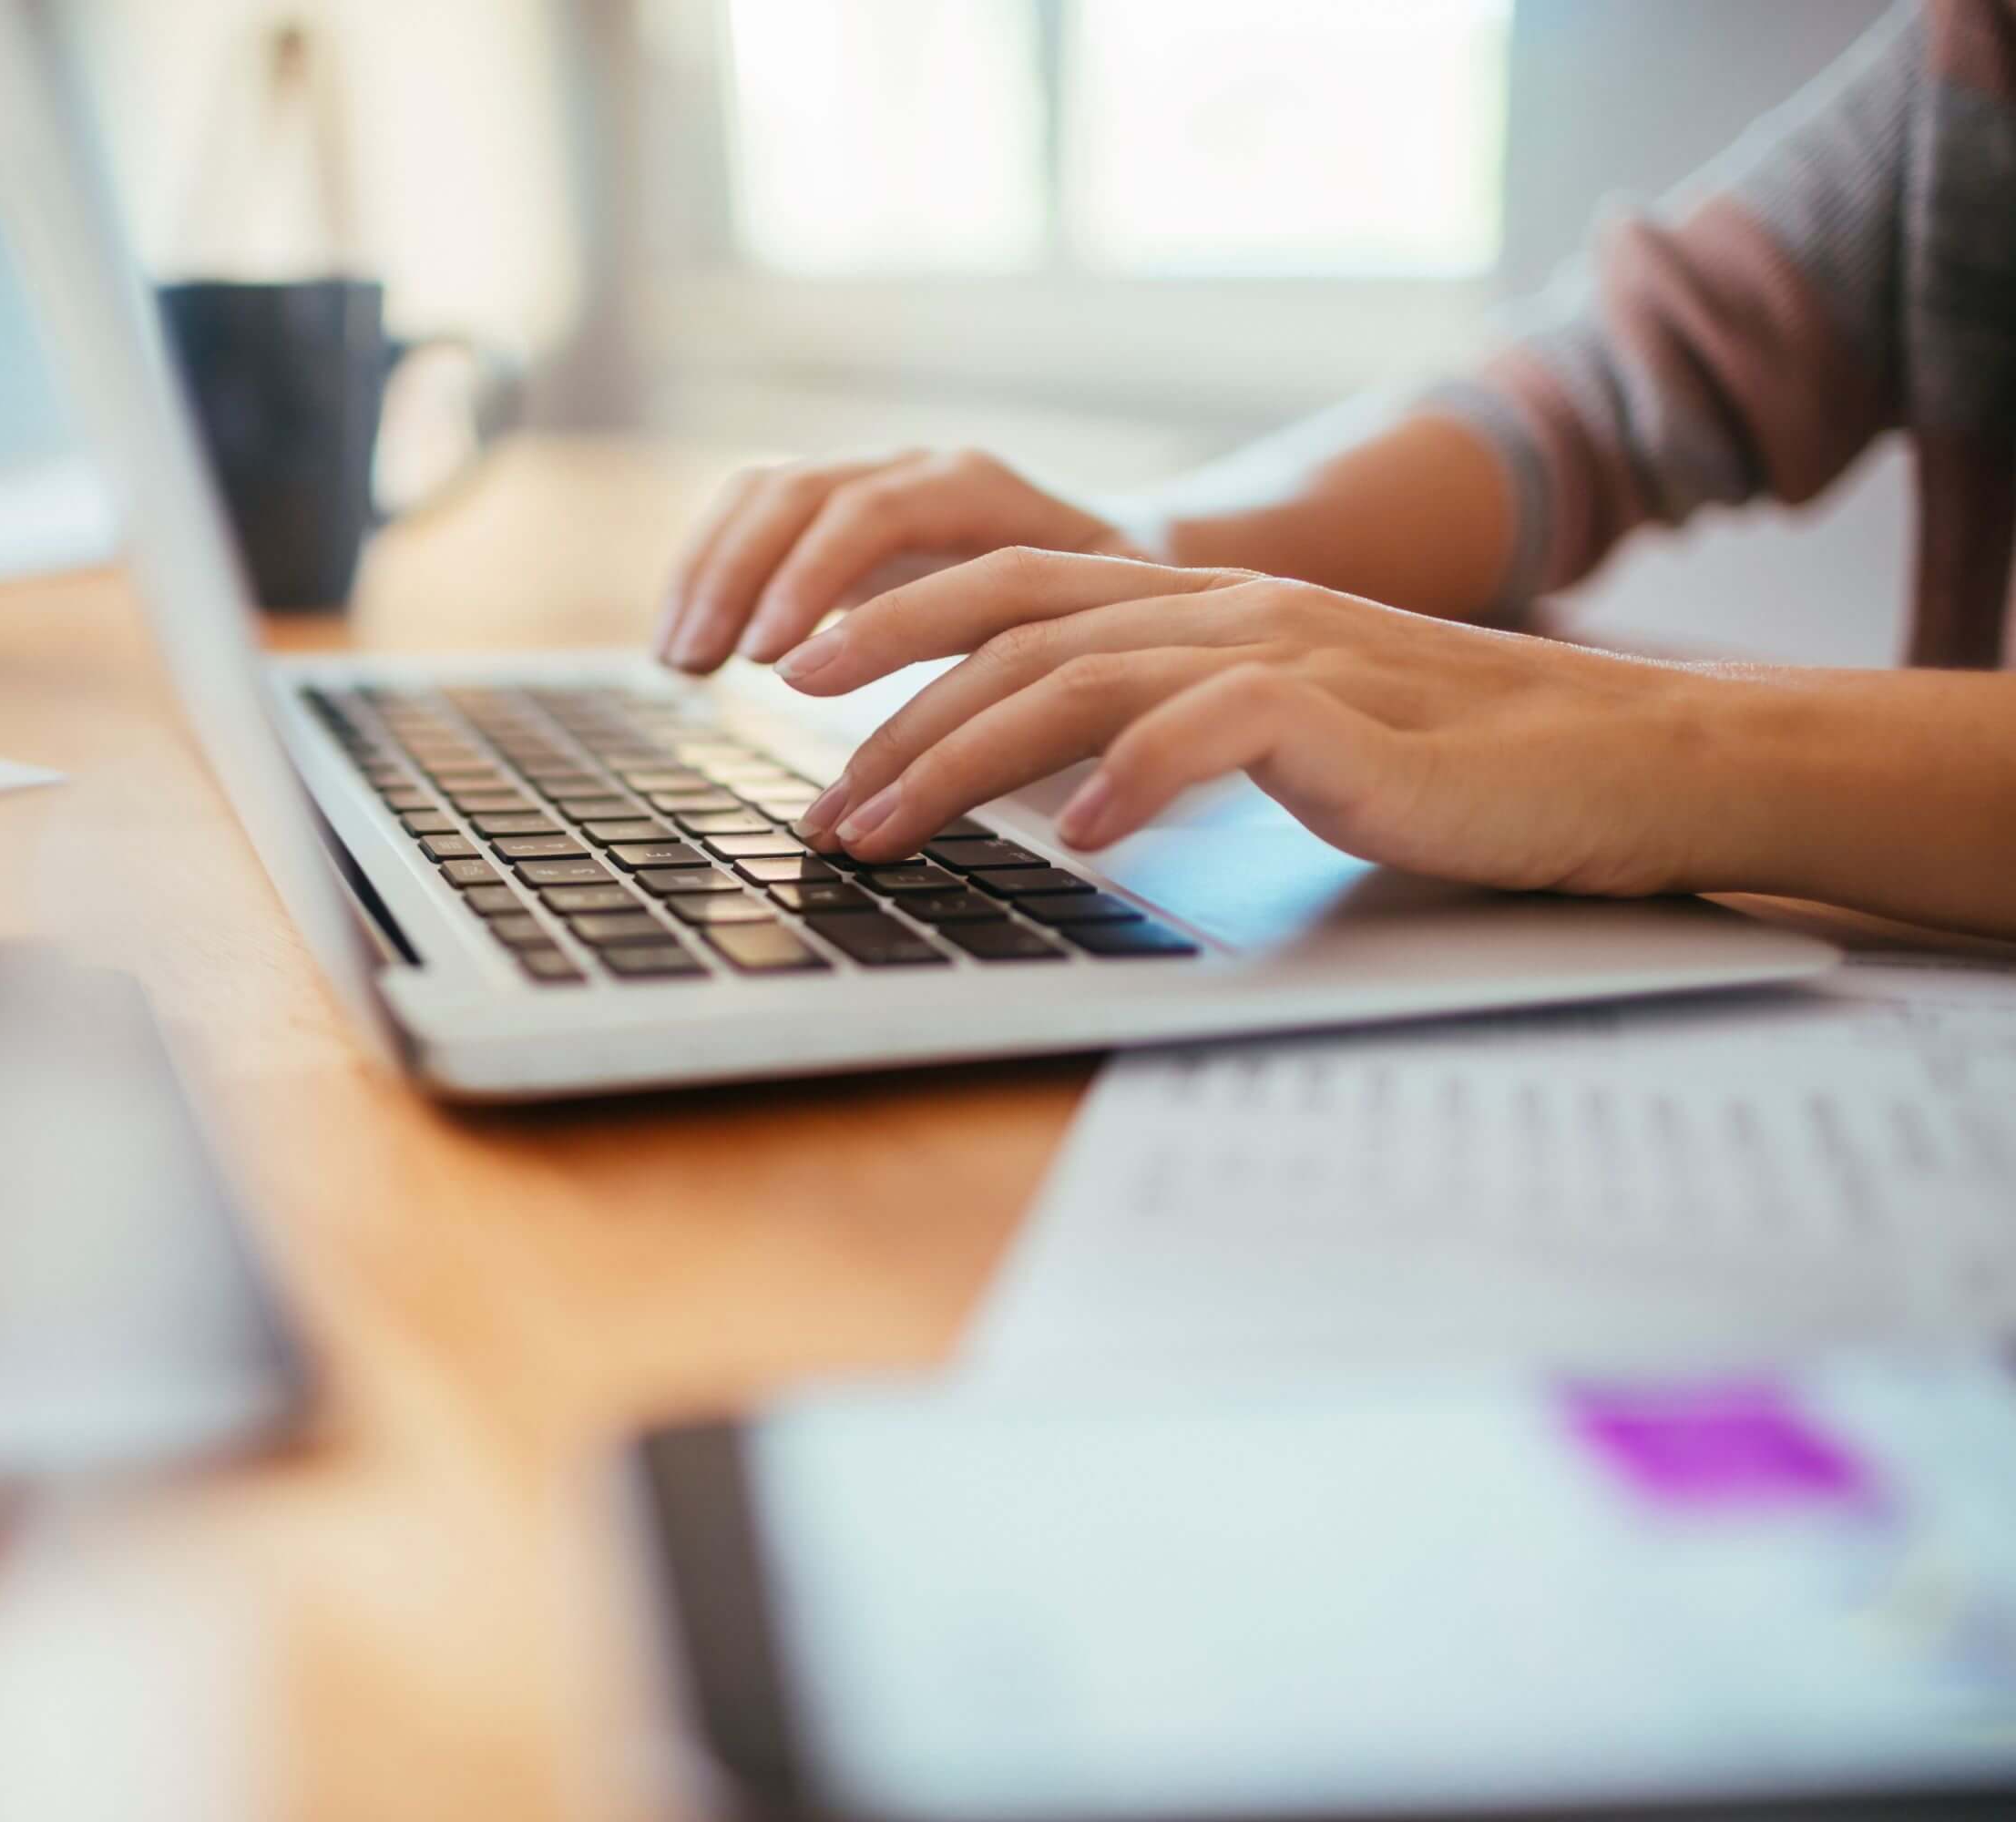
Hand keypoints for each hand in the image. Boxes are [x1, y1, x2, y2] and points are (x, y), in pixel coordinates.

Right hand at [653, 449, 1139, 674]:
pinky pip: (752, 517)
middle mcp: (914, 468)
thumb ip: (1052, 656)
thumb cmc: (1123, 608)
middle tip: (700, 664)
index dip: (813, 582)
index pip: (874, 512)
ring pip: (763, 494)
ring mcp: (869, 478)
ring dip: (708, 572)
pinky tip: (685, 642)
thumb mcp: (1108, 629)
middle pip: (800, 491)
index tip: (772, 662)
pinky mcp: (837, 513)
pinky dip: (708, 571)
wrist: (1129, 552)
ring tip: (679, 659)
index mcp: (980, 489)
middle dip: (738, 577)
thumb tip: (1000, 730)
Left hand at [778, 549, 1757, 897]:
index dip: (893, 629)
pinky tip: (1072, 839)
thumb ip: (1163, 735)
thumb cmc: (1444, 770)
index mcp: (1199, 607)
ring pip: (1078, 680)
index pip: (1011, 595)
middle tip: (805, 785)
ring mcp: (1286, 654)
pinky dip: (1129, 778)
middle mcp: (1225, 610)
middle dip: (887, 701)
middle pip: (1013, 627)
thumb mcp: (1273, 739)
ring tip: (879, 828)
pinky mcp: (1349, 722)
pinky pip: (1212, 731)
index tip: (797, 685)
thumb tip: (1039, 790)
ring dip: (958, 760)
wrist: (1626, 762)